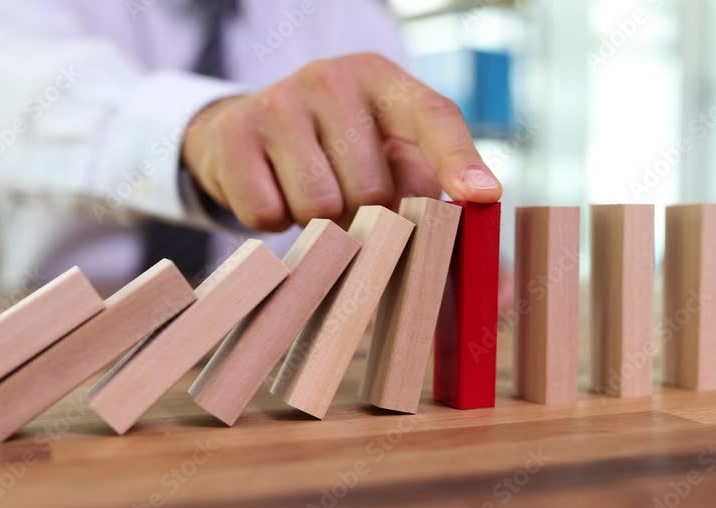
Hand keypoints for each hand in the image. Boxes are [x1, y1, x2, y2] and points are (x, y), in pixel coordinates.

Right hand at [182, 52, 502, 230]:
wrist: (245, 130)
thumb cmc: (336, 150)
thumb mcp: (386, 151)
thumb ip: (426, 182)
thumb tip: (473, 213)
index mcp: (382, 80)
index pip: (433, 116)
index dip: (458, 160)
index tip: (482, 196)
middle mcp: (331, 79)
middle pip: (372, 189)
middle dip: (365, 214)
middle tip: (348, 197)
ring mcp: (278, 102)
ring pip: (320, 206)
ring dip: (319, 221)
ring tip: (311, 192)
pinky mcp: (233, 136)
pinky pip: (269, 213)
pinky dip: (274, 220)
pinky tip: (274, 191)